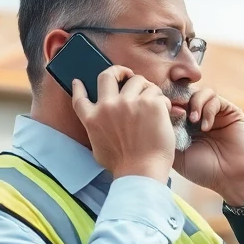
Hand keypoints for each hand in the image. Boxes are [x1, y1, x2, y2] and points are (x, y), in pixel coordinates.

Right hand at [72, 66, 174, 182]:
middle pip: (107, 75)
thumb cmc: (122, 166)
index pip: (79, 98)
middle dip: (118, 71)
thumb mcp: (99, 148)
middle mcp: (108, 106)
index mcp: (93, 118)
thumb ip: (97, 130)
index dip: (78, 87)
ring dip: (146, 88)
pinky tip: (164, 113)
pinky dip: (162, 102)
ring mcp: (128, 102)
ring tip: (153, 101)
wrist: (141, 172)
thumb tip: (98, 124)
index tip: (78, 81)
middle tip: (128, 75)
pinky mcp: (149, 103)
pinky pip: (157, 93)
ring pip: (138, 80)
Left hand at [172, 88, 243, 206]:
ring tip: (193, 121)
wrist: (230, 179)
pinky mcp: (230, 112)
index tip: (161, 112)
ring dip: (194, 103)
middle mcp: (200, 116)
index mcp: (185, 124)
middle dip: (179, 99)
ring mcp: (215, 113)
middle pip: (186, 93)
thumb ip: (167, 134)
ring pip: (201, 92)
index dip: (167, 103)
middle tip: (176, 110)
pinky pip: (215, 99)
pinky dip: (208, 110)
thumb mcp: (177, 153)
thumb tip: (156, 114)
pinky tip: (206, 127)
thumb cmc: (203, 170)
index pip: (173, 104)